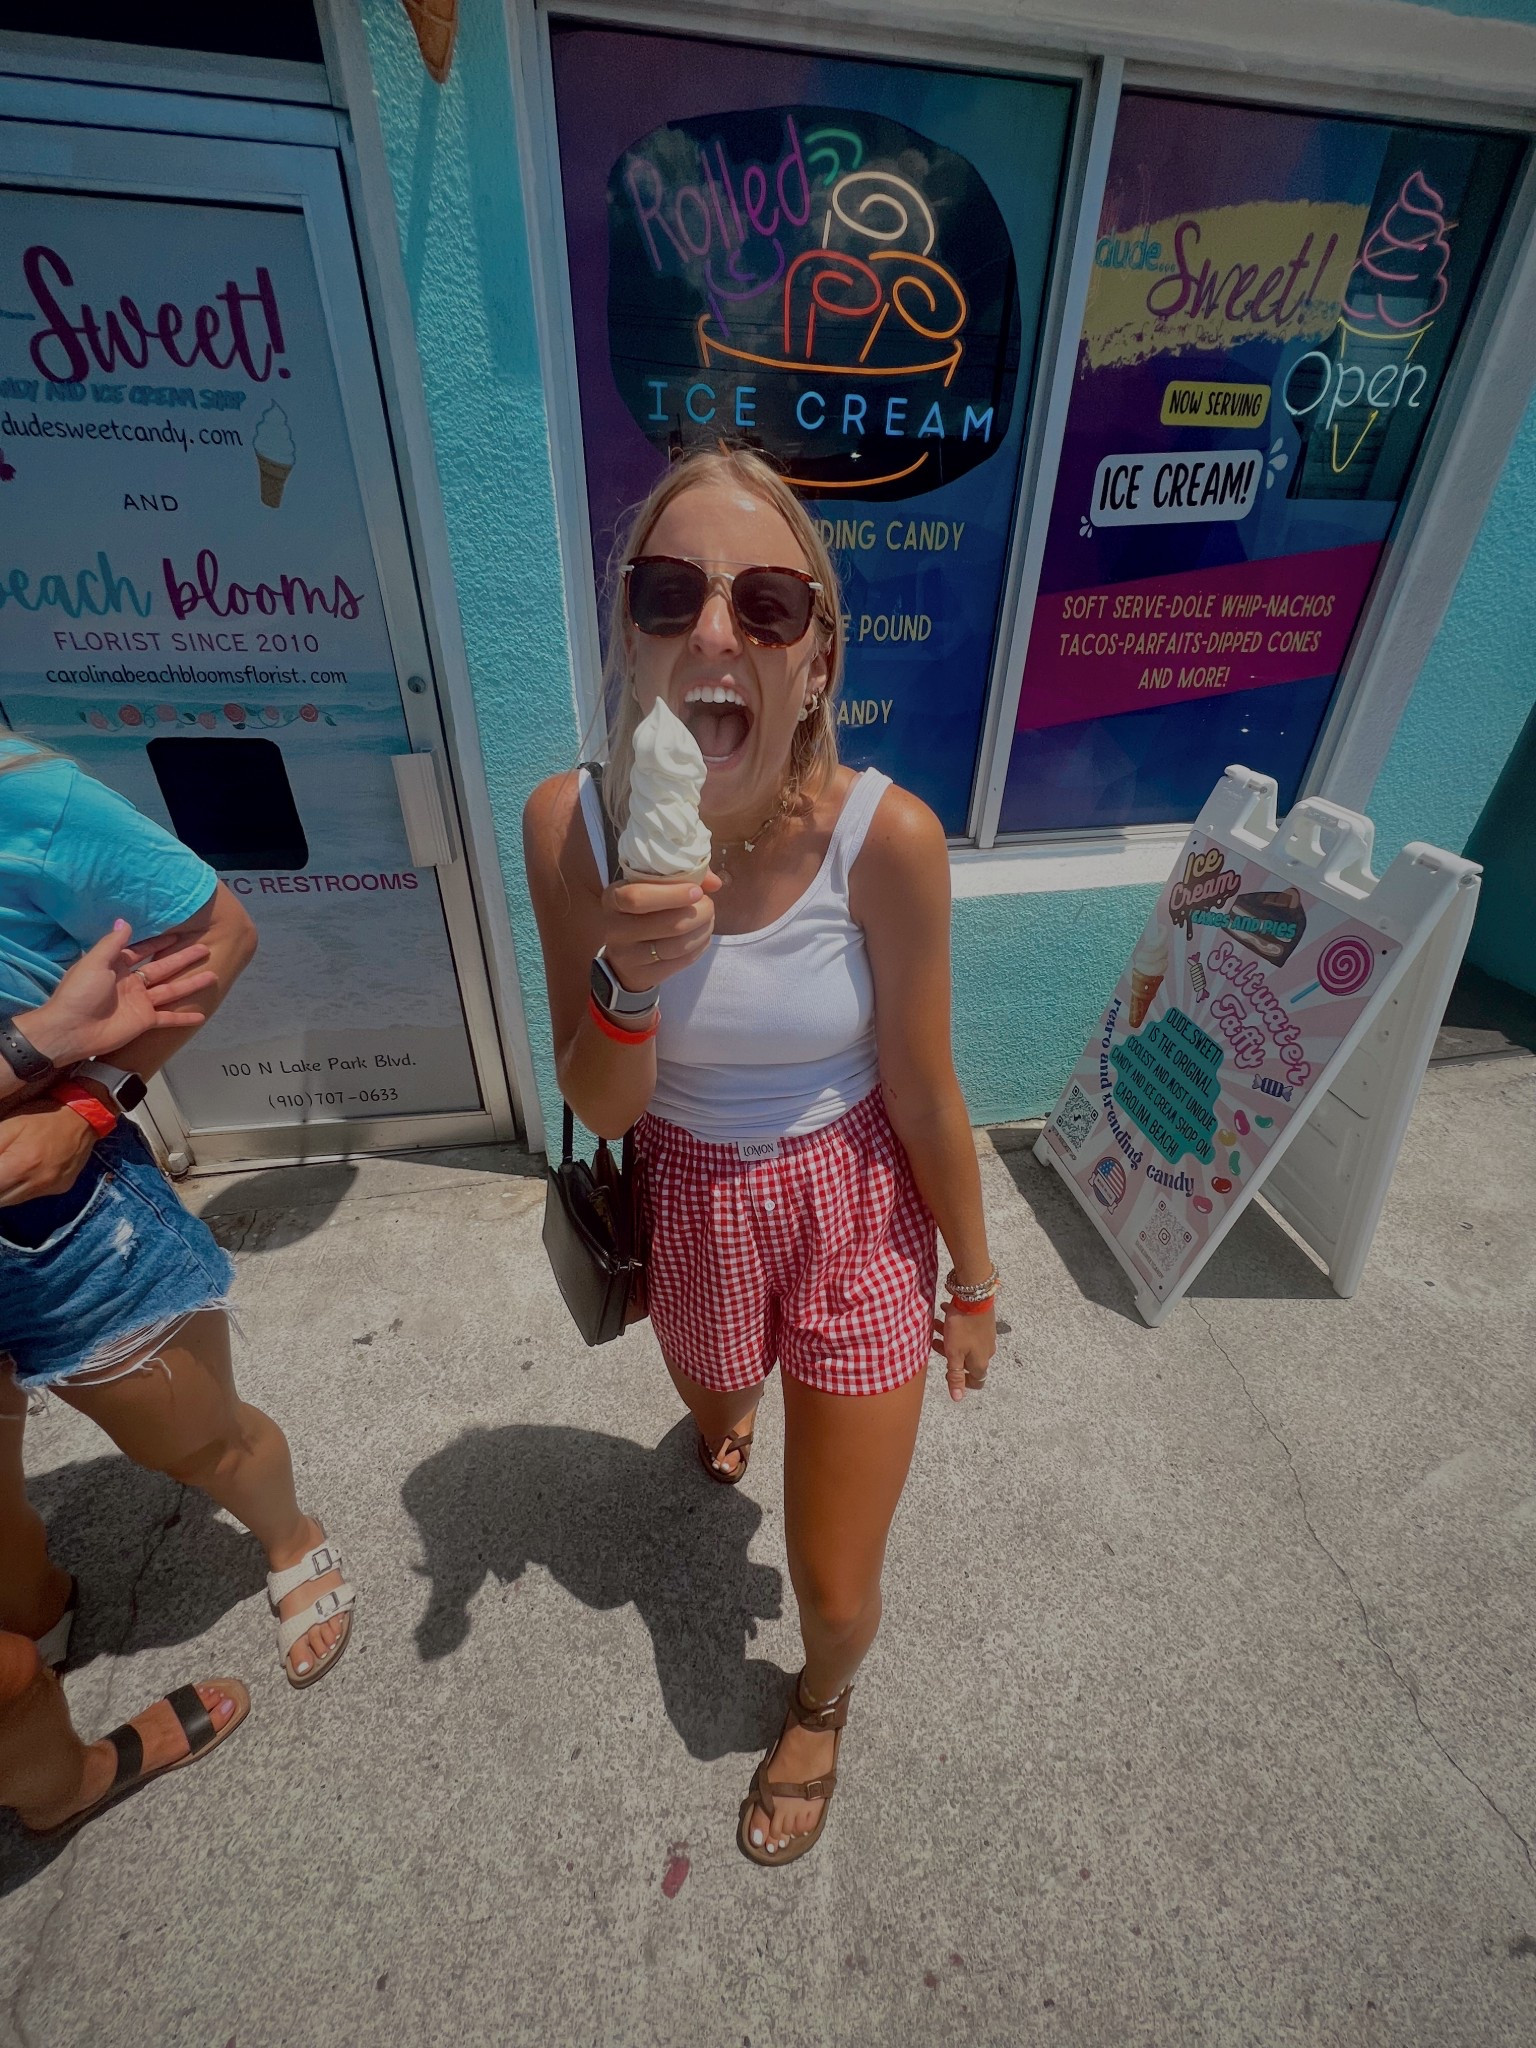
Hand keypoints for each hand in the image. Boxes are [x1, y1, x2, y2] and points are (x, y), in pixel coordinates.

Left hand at [0, 1100, 95, 1205]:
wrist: (83, 1119)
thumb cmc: (42, 1118)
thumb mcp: (10, 1127)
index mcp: (21, 1165)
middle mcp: (37, 1183)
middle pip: (0, 1200)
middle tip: (0, 1169)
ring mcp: (49, 1189)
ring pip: (11, 1202)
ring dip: (2, 1191)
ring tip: (5, 1172)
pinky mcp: (59, 1190)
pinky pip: (29, 1197)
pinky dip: (19, 1189)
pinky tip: (22, 1173)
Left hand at [18, 921, 215, 1068]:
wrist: (71, 1030)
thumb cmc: (80, 993)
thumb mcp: (94, 962)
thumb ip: (112, 944)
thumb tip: (125, 922)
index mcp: (117, 967)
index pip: (142, 951)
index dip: (159, 942)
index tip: (177, 933)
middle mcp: (131, 984)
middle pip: (162, 968)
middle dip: (183, 959)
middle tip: (204, 949)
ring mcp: (139, 1003)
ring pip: (171, 990)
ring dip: (191, 984)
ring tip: (212, 976)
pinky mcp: (144, 1022)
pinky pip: (168, 1018)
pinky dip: (183, 1018)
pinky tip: (201, 1015)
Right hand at [599, 872, 722, 996]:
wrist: (622, 953)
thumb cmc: (641, 909)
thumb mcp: (649, 886)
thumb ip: (681, 875)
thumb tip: (715, 883)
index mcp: (613, 899)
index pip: (637, 897)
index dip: (672, 894)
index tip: (696, 890)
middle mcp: (615, 928)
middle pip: (667, 924)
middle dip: (698, 912)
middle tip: (708, 905)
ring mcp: (629, 956)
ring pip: (678, 945)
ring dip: (703, 930)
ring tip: (709, 918)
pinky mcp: (645, 975)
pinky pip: (682, 961)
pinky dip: (700, 946)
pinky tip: (703, 935)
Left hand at [933, 1300, 996, 1401]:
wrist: (974, 1297)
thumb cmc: (962, 1327)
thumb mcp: (954, 1353)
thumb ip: (955, 1376)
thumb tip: (957, 1398)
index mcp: (980, 1362)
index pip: (977, 1381)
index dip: (962, 1382)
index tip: (948, 1372)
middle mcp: (987, 1351)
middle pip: (968, 1361)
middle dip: (950, 1355)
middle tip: (936, 1344)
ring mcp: (986, 1336)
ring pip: (966, 1343)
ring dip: (950, 1338)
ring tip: (936, 1326)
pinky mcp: (983, 1323)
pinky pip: (969, 1330)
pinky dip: (957, 1327)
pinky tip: (945, 1313)